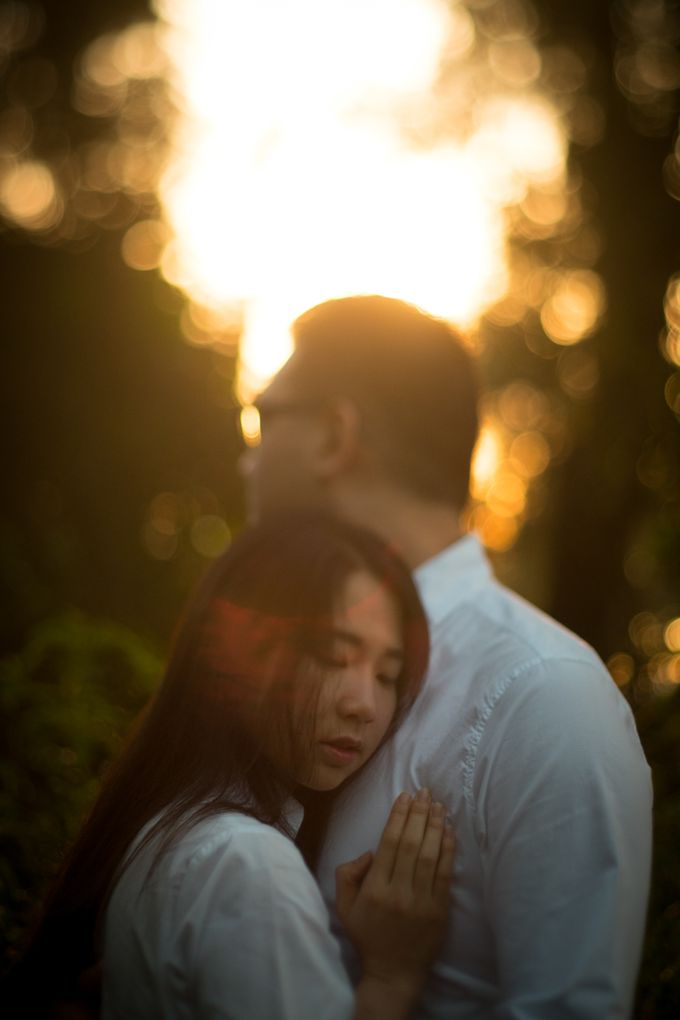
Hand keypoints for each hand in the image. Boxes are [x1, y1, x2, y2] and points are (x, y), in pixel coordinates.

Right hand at [336, 789, 454, 993]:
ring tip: (438, 805)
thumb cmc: (368, 936)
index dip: (398, 817)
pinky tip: (449, 831)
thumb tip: (369, 852)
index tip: (404, 796)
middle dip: (418, 814)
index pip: (389, 843)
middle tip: (424, 792)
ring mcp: (421, 902)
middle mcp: (398, 892)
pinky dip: (448, 850)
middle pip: (410, 844)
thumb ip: (347, 875)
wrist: (393, 973)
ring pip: (429, 855)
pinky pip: (444, 874)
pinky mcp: (439, 910)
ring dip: (434, 826)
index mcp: (374, 889)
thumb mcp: (344, 907)